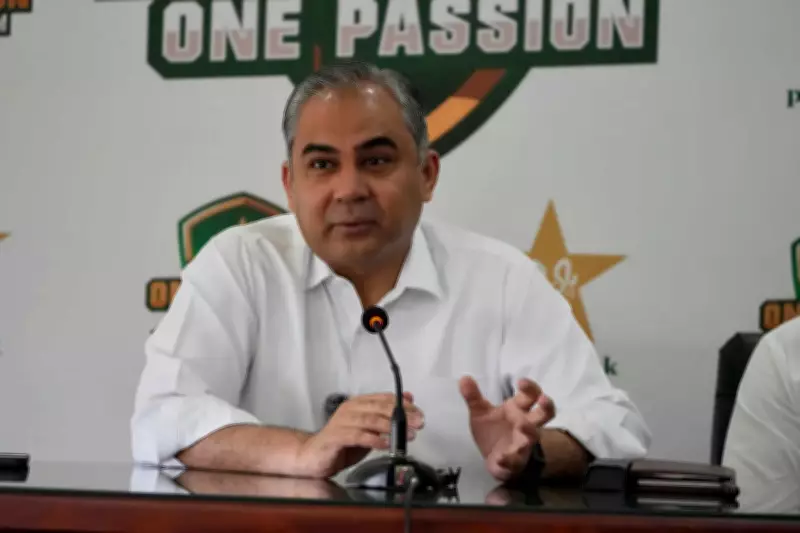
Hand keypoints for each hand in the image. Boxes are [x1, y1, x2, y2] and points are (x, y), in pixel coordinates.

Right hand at [294, 392, 424, 477]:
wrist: (312, 456)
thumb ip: (385, 417)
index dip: (403, 405)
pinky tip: (386, 444)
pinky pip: (358, 436)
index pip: (384, 398)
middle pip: (379, 407)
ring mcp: (342, 422)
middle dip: (402, 415)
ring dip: (391, 427)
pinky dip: (375, 439)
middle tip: (418, 423)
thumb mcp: (368, 430)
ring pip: (370, 419)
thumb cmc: (341, 443)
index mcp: (358, 404)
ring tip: (406, 435)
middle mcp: (350, 409)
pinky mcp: (336, 436)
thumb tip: (408, 401)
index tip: (419, 413)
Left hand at [459, 376, 554, 481]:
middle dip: (547, 406)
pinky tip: (501, 458)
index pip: (531, 395)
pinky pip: (516, 461)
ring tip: (522, 425)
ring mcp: (523, 443)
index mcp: (518, 409)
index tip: (521, 382)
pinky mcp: (515, 462)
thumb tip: (464, 377)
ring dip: (530, 430)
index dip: (531, 387)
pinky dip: (509, 460)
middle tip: (542, 399)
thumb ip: (473, 396)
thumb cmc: (492, 430)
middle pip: (545, 413)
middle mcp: (526, 425)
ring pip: (534, 436)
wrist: (492, 458)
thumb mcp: (480, 412)